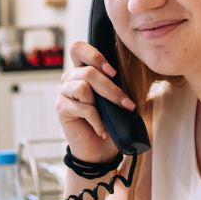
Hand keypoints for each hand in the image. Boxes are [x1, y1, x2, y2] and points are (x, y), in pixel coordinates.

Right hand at [58, 41, 135, 162]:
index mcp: (82, 70)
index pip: (78, 48)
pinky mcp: (61, 107)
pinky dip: (97, 120)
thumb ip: (119, 83)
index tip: (113, 72)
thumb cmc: (109, 123)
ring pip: (84, 85)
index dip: (94, 55)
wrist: (99, 151)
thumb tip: (139, 72)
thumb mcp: (117, 99)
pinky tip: (102, 130)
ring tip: (111, 118)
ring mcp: (63, 92)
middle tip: (126, 104)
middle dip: (111, 88)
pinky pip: (83, 106)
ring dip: (104, 103)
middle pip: (88, 71)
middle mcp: (69, 78)